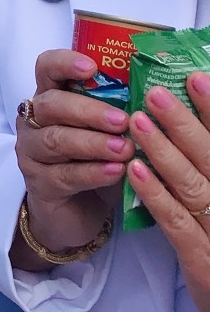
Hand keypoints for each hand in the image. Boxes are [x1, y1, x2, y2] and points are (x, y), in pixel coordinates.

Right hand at [12, 49, 130, 269]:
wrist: (75, 211)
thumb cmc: (95, 161)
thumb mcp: (106, 132)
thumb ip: (119, 111)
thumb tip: (157, 95)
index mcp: (50, 97)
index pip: (46, 68)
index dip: (64, 63)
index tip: (92, 68)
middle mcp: (34, 120)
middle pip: (51, 104)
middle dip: (88, 110)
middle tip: (123, 120)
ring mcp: (31, 152)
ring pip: (55, 140)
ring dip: (92, 143)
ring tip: (124, 149)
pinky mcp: (37, 183)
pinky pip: (63, 175)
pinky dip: (92, 172)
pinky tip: (115, 172)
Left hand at [127, 74, 209, 309]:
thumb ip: (206, 158)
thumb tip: (197, 122)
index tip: (196, 78)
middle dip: (184, 124)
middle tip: (154, 92)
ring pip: (192, 186)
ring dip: (163, 151)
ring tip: (136, 122)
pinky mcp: (204, 260)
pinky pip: (176, 223)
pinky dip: (156, 195)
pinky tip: (135, 170)